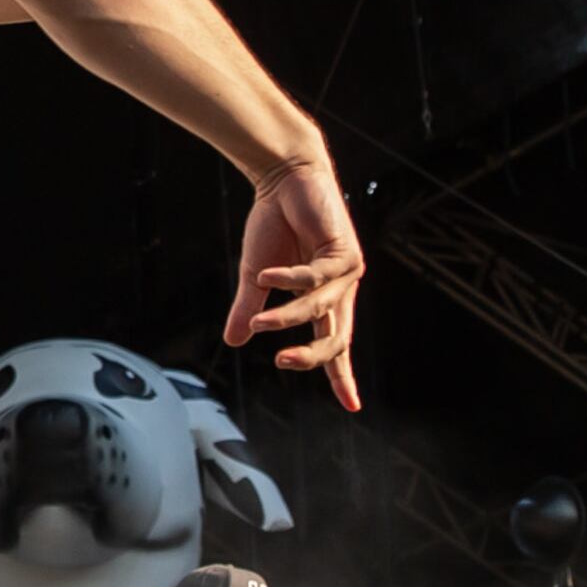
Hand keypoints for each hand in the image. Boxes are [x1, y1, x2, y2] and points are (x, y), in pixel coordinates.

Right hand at [228, 160, 365, 410]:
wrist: (284, 178)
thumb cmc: (273, 225)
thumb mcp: (255, 276)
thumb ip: (248, 309)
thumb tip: (234, 341)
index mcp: (325, 299)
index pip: (335, 345)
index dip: (341, 377)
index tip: (352, 407)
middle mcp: (342, 289)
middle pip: (337, 338)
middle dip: (313, 357)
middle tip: (281, 363)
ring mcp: (348, 271)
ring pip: (320, 308)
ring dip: (286, 318)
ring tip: (259, 321)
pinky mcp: (344, 250)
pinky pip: (314, 276)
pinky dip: (288, 279)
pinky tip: (265, 274)